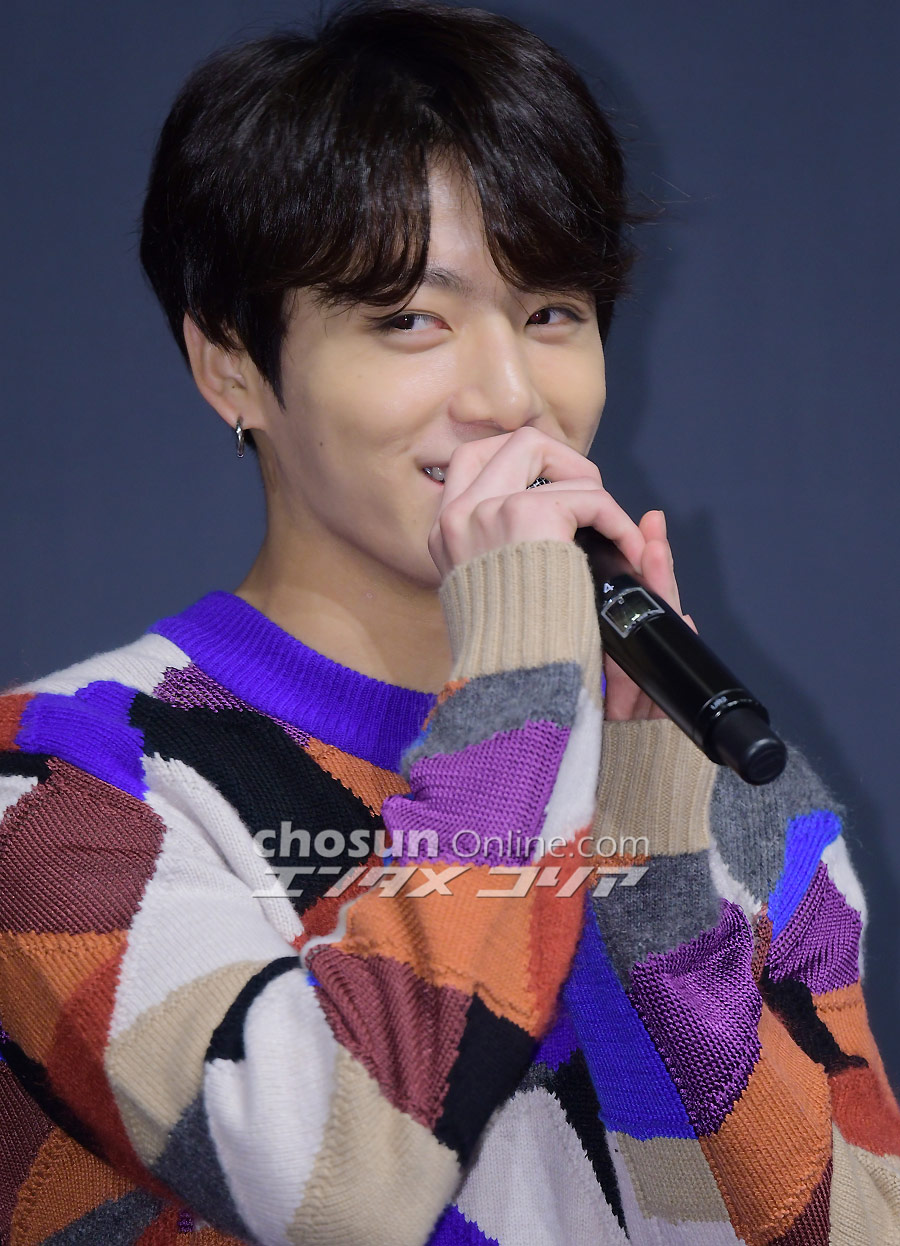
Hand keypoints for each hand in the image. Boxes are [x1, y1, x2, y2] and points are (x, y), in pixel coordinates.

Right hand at [428, 427, 696, 721]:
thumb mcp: (505, 603)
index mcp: (445, 540)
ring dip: (585, 478)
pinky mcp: (527, 517)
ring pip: (538, 448)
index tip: (553, 495)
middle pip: (502, 442)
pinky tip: (625, 549)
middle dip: (556, 458)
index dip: (519, 469)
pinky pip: (586, 494)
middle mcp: (456, 519)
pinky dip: (615, 518)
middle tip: (586, 499)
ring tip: (605, 521)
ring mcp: (488, 513)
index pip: (468, 466)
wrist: (521, 694)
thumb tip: (541, 517)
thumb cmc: (517, 662)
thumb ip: (516, 558)